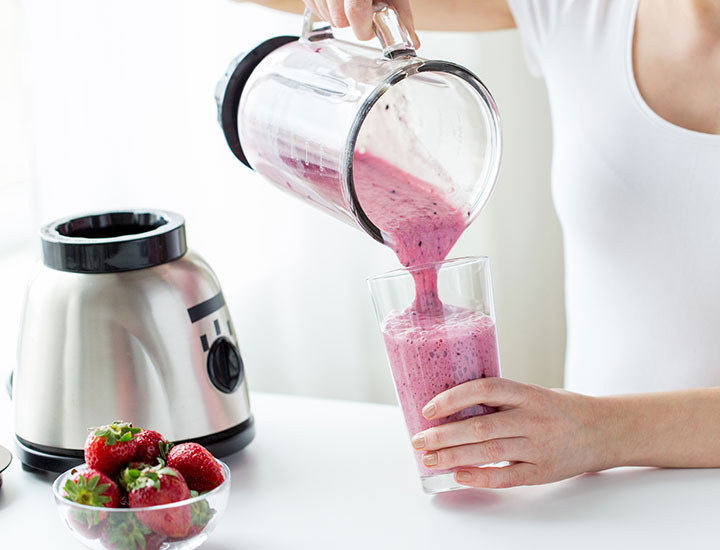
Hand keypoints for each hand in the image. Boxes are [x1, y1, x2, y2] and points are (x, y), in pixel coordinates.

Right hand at [302, 0, 419, 46]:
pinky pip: (315, 10)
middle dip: (352, 21)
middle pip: (339, 21)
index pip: (356, 13)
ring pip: (327, 17)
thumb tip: (410, 41)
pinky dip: (326, 9)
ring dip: (339, 15)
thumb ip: (401, 14)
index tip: (371, 24)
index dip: (364, 26)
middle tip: (360, 5)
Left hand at [412, 377, 614, 487]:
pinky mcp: (542, 472)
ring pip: (488, 452)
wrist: (605, 431)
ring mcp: (539, 446)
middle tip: (418, 439)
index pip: (484, 389)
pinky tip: (458, 475)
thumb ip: (501, 399)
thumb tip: (454, 405)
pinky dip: (480, 477)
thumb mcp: (533, 393)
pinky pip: (506, 477)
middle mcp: (533, 418)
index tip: (428, 408)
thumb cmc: (562, 409)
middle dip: (443, 434)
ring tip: (429, 458)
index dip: (452, 398)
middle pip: (479, 426)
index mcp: (528, 393)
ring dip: (453, 456)